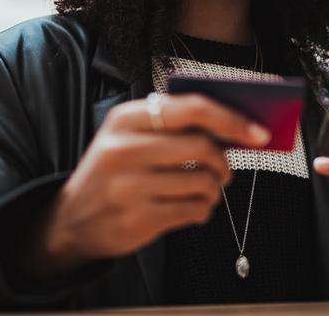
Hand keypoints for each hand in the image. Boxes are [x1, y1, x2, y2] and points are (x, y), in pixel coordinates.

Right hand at [26, 94, 269, 276]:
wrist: (71, 219)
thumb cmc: (113, 171)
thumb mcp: (128, 136)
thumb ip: (170, 125)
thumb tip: (233, 125)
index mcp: (125, 119)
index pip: (191, 109)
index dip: (231, 119)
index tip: (258, 131)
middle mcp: (123, 149)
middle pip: (201, 147)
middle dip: (224, 160)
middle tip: (226, 168)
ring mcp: (129, 187)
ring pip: (202, 182)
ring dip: (215, 188)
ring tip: (206, 189)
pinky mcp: (138, 220)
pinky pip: (193, 210)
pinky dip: (204, 209)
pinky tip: (194, 207)